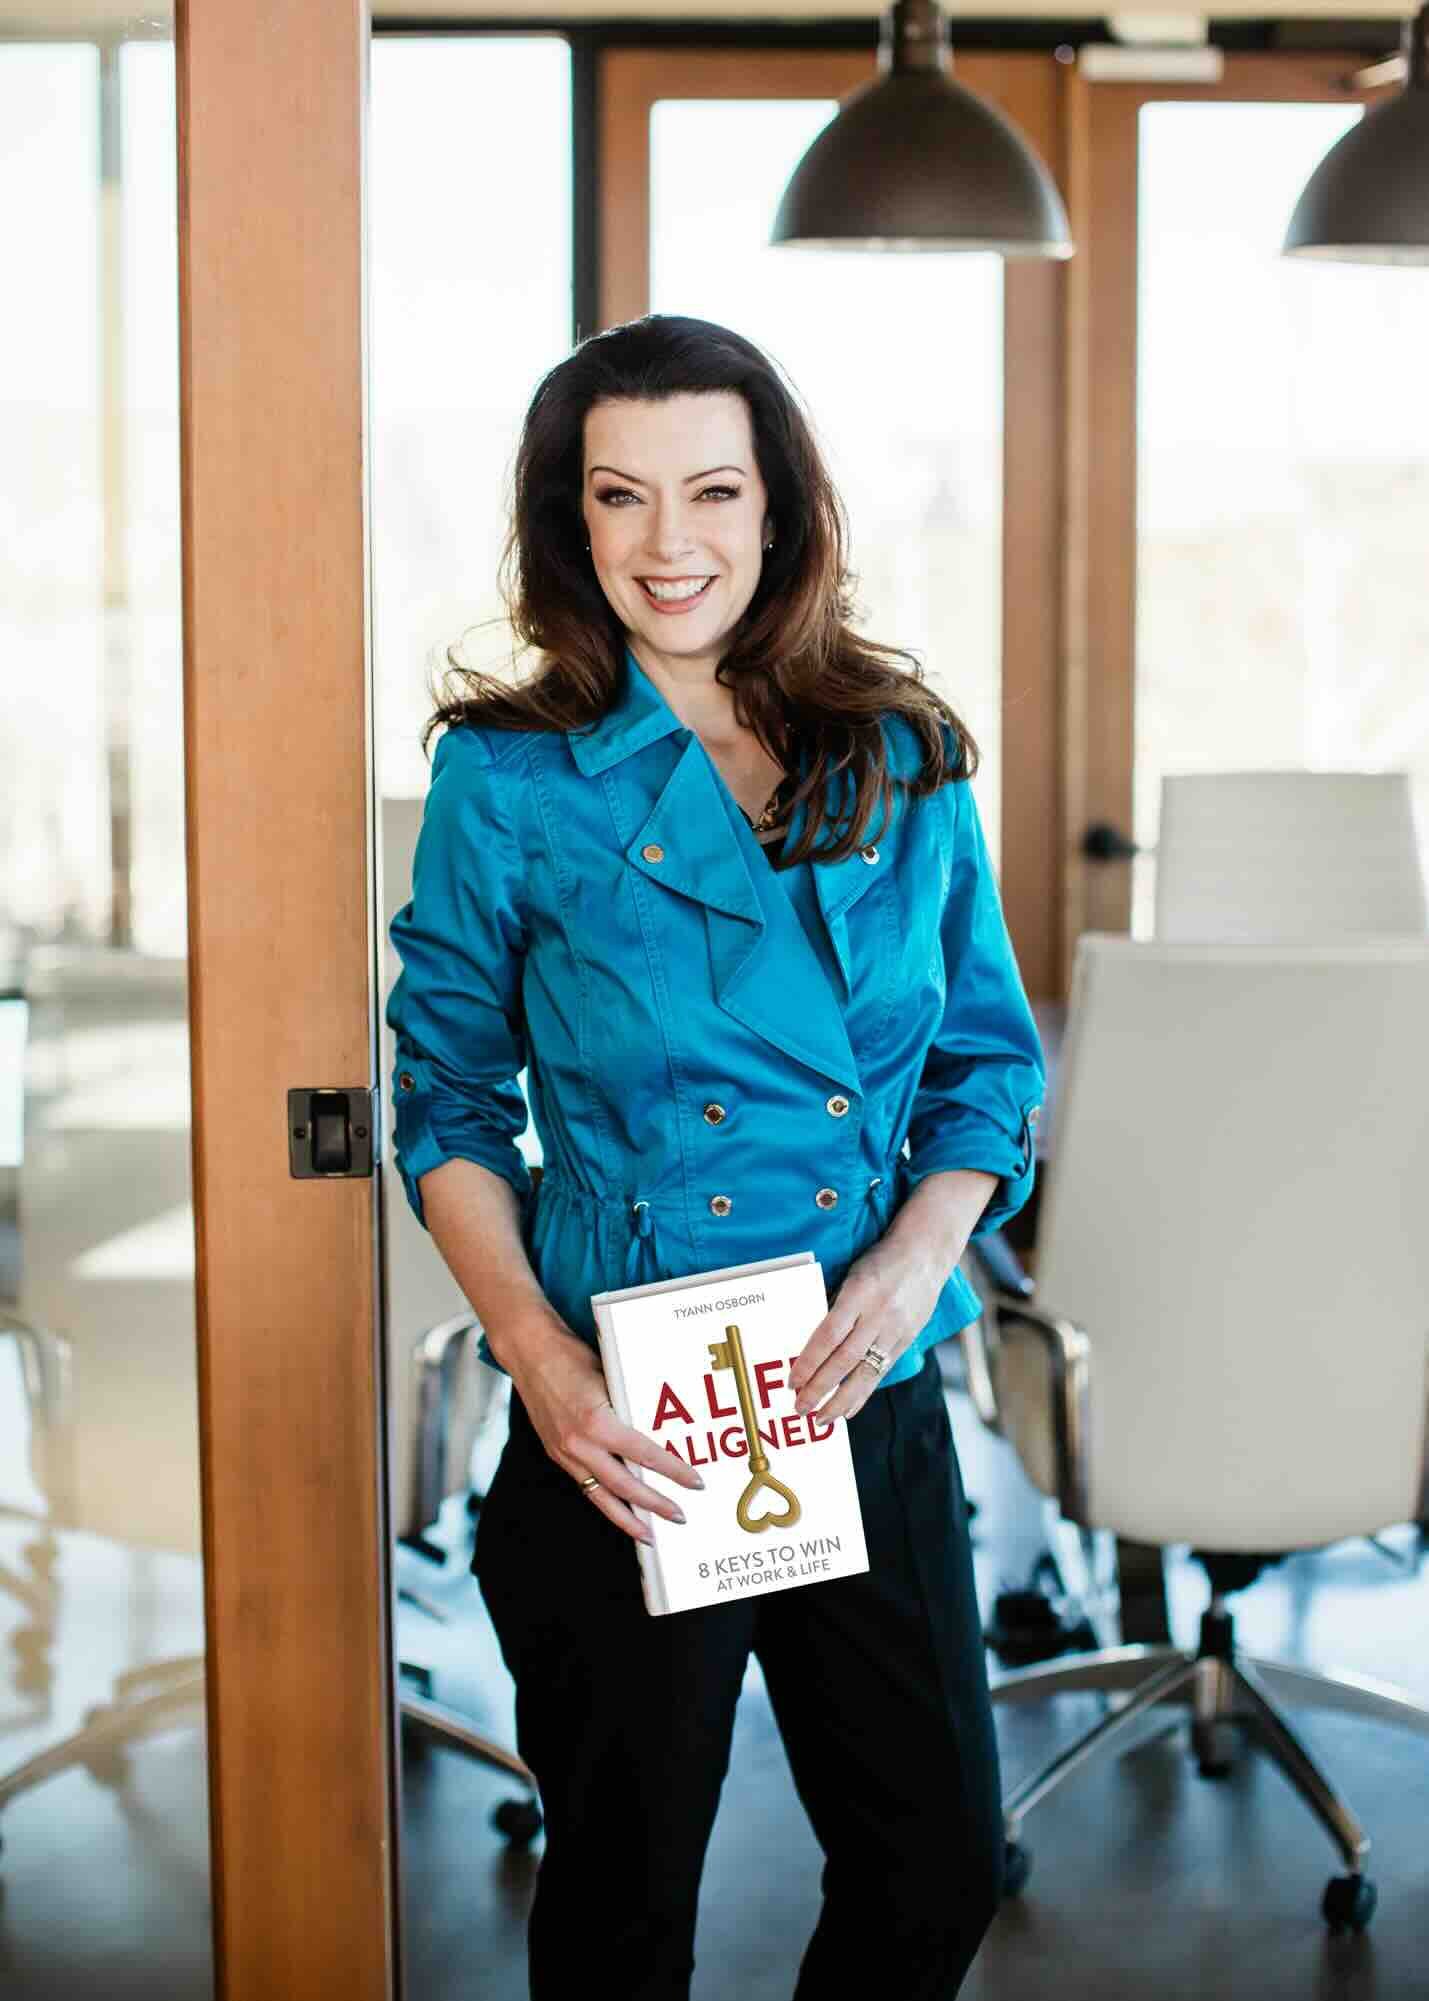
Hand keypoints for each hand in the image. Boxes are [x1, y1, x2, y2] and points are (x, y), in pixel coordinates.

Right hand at [508, 1320, 705, 1545]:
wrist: (529, 1352)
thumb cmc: (571, 1356)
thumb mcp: (610, 1376)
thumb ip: (630, 1404)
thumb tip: (661, 1423)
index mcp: (597, 1421)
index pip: (644, 1455)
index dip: (672, 1471)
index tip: (694, 1482)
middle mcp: (579, 1443)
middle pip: (624, 1486)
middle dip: (654, 1505)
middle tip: (680, 1517)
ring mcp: (565, 1452)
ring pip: (600, 1496)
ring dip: (627, 1518)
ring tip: (649, 1535)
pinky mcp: (557, 1453)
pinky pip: (585, 1485)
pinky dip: (605, 1502)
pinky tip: (620, 1510)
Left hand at [788, 1236, 951, 1423]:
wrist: (926, 1253)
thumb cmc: (880, 1260)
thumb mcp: (852, 1275)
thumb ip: (835, 1305)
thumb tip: (810, 1341)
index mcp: (860, 1293)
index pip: (829, 1335)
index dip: (809, 1361)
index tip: (792, 1381)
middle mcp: (879, 1314)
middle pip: (845, 1359)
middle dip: (820, 1388)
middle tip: (800, 1408)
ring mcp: (896, 1329)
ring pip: (866, 1372)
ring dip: (841, 1400)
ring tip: (821, 1419)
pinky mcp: (907, 1339)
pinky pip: (882, 1372)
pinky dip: (863, 1393)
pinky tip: (848, 1409)